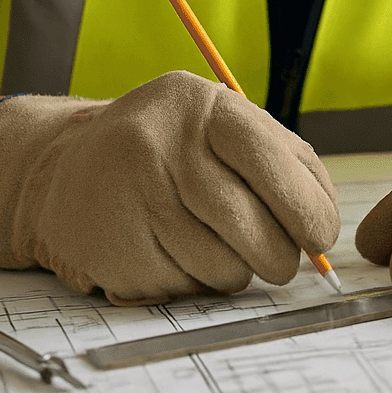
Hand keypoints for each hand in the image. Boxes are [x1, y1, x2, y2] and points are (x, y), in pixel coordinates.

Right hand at [0, 71, 339, 304]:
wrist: (67, 168)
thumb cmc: (170, 151)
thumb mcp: (221, 128)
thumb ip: (282, 164)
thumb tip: (324, 229)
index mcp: (199, 106)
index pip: (268, 159)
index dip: (305, 206)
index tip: (321, 236)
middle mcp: (158, 143)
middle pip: (246, 222)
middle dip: (280, 255)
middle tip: (283, 262)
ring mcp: (128, 195)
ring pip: (218, 264)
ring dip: (236, 271)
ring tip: (221, 250)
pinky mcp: (109, 246)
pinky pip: (181, 286)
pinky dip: (194, 283)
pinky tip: (176, 255)